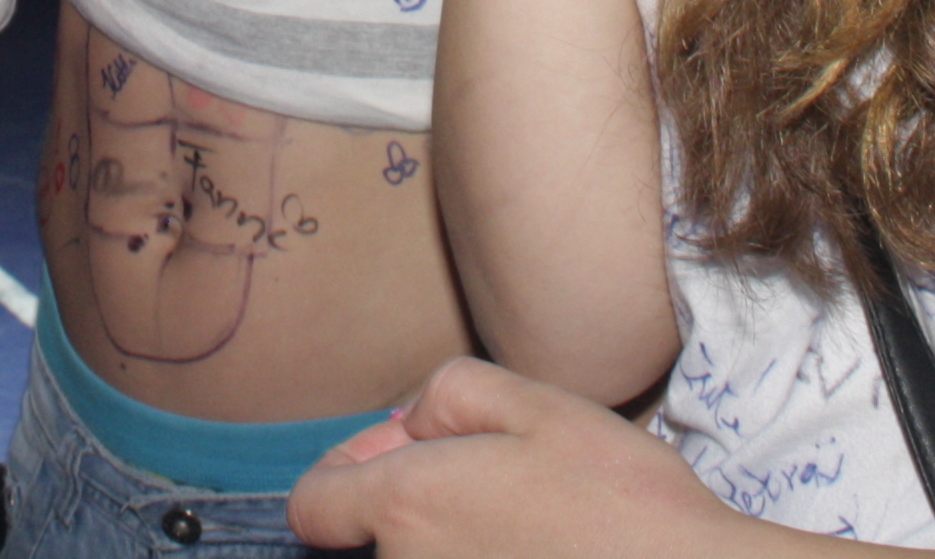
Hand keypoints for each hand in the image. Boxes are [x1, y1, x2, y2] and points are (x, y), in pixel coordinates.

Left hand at [286, 358, 746, 557]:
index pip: (314, 507)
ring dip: (454, 540)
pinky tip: (541, 554)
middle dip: (417, 499)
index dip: (348, 473)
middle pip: (374, 535)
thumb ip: (451, 392)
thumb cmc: (620, 499)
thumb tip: (409, 425)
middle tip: (497, 481)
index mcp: (407, 504)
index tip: (402, 459)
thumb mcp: (539, 404)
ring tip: (532, 526)